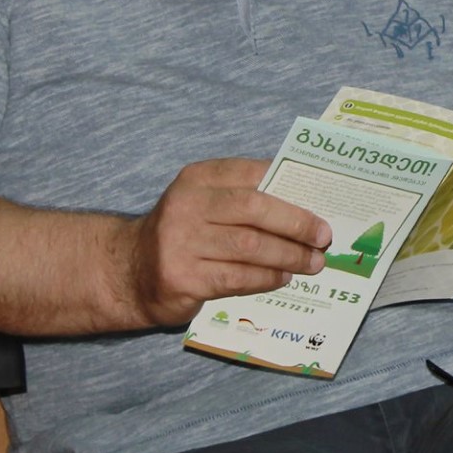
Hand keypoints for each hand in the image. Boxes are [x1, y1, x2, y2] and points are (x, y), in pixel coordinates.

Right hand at [123, 158, 330, 327]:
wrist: (130, 271)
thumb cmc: (184, 233)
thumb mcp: (205, 202)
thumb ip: (244, 196)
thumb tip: (304, 201)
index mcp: (198, 178)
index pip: (253, 173)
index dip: (291, 185)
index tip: (322, 200)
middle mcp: (187, 206)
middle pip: (254, 209)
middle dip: (296, 223)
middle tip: (323, 237)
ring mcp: (182, 243)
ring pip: (250, 247)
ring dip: (289, 256)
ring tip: (313, 262)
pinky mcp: (183, 278)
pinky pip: (237, 277)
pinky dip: (267, 278)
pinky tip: (283, 278)